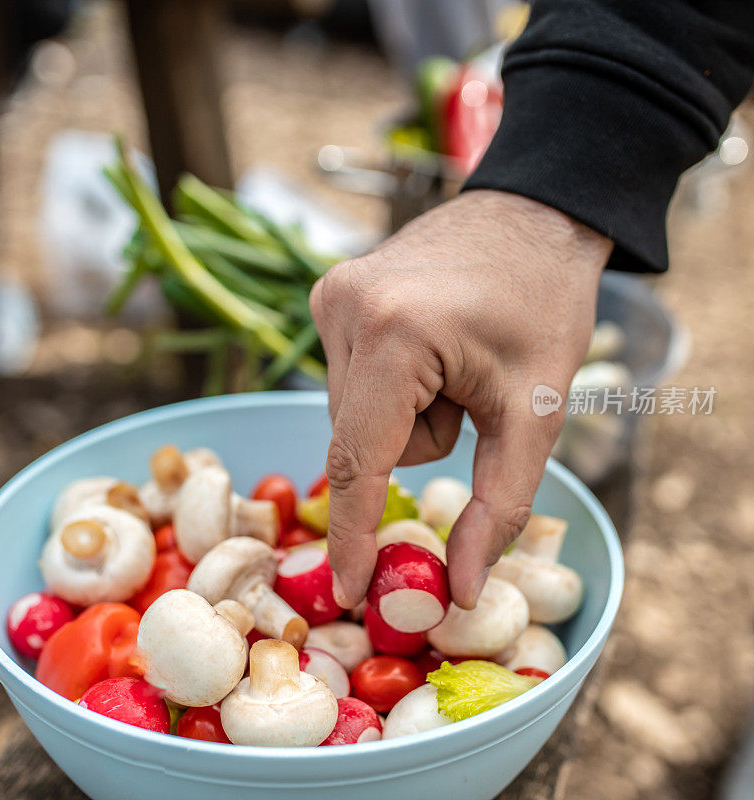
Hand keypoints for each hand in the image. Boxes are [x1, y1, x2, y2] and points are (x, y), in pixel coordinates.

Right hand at [309, 190, 610, 609]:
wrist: (535, 215)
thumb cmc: (546, 305)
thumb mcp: (536, 412)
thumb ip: (499, 505)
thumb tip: (458, 586)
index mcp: (393, 336)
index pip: (358, 460)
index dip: (352, 536)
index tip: (352, 592)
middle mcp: (343, 310)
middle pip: (358, 440)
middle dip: (415, 440)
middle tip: (471, 395)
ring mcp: (330, 297)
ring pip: (352, 414)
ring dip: (403, 413)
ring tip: (453, 362)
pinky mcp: (330, 294)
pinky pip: (349, 381)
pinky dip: (389, 387)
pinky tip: (429, 346)